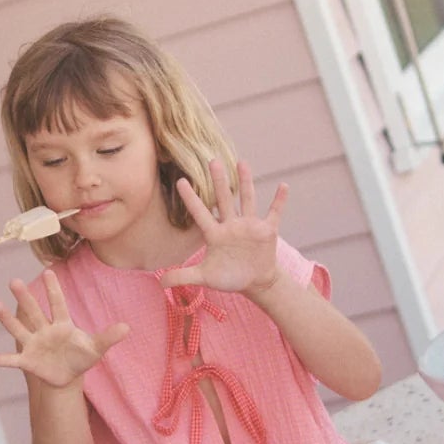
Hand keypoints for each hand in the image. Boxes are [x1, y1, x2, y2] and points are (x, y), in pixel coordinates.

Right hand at [0, 271, 127, 386]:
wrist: (67, 376)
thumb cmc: (81, 357)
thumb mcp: (96, 349)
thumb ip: (108, 337)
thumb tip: (127, 327)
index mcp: (62, 324)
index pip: (58, 304)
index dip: (54, 290)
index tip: (49, 271)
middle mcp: (44, 330)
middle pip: (34, 311)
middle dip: (25, 298)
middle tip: (14, 281)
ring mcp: (34, 344)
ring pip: (19, 329)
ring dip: (7, 319)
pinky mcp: (27, 361)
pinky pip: (11, 359)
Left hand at [163, 158, 287, 296]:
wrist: (254, 282)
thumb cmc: (229, 277)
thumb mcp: (205, 277)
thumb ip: (183, 276)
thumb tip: (160, 283)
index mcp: (215, 234)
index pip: (200, 213)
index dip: (191, 199)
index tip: (180, 181)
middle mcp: (231, 225)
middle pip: (224, 199)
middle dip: (218, 181)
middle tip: (212, 161)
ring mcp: (249, 226)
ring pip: (247, 200)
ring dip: (246, 182)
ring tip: (242, 163)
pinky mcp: (267, 230)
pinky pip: (274, 213)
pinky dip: (279, 201)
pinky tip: (284, 186)